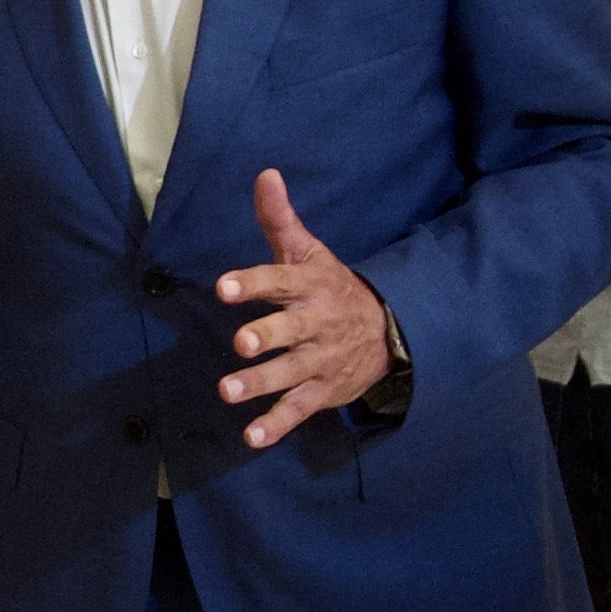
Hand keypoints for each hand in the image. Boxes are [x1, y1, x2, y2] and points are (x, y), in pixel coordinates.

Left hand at [215, 170, 391, 445]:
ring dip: (260, 383)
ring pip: (289, 373)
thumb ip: (279, 219)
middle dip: (266, 336)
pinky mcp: (321, 391)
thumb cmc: (331, 287)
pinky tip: (251, 438)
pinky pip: (297, 409)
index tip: (223, 287)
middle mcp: (315, 324)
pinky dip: (276, 426)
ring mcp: (319, 360)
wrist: (388, 332)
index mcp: (309, 286)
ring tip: (227, 391)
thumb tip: (264, 174)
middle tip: (241, 343)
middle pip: (289, 330)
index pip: (279, 280)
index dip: (252, 283)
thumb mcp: (309, 251)